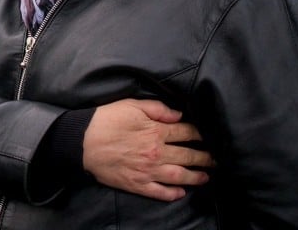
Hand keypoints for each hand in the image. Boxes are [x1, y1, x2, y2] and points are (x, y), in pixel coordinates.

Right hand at [83, 99, 212, 201]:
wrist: (82, 141)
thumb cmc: (105, 120)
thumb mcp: (131, 104)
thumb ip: (157, 108)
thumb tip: (178, 115)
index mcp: (156, 131)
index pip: (186, 133)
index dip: (199, 134)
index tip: (207, 136)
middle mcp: (156, 153)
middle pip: (187, 156)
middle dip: (204, 157)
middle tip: (215, 159)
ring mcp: (147, 171)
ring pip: (178, 176)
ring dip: (195, 177)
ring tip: (206, 177)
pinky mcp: (137, 184)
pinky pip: (159, 192)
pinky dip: (172, 194)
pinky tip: (181, 193)